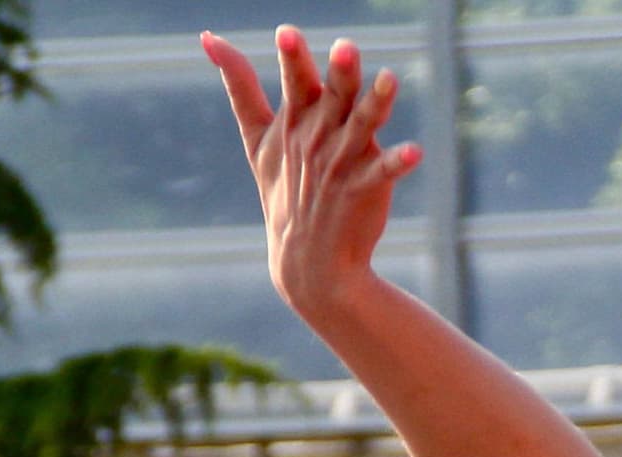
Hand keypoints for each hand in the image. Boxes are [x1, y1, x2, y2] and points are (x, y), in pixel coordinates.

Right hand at [199, 25, 419, 318]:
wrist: (306, 259)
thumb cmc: (283, 188)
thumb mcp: (255, 137)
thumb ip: (238, 86)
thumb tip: (206, 36)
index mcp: (294, 122)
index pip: (292, 83)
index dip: (292, 58)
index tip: (287, 33)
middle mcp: (318, 138)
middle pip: (330, 98)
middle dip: (338, 74)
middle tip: (345, 48)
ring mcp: (341, 164)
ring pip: (362, 125)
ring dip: (375, 102)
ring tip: (389, 78)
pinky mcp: (364, 188)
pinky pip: (382, 172)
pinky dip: (397, 162)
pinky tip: (415, 152)